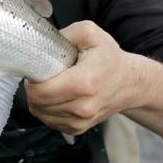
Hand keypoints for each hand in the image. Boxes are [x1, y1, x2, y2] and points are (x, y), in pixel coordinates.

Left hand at [25, 21, 139, 135]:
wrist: (130, 83)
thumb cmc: (109, 58)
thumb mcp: (91, 35)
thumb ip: (67, 34)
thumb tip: (44, 41)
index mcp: (84, 83)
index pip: (40, 91)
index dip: (31, 80)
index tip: (37, 70)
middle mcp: (83, 107)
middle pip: (37, 104)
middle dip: (33, 89)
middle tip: (43, 77)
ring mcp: (81, 120)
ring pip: (40, 114)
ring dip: (38, 101)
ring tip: (51, 86)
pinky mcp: (78, 128)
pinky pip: (49, 122)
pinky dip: (47, 110)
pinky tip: (56, 98)